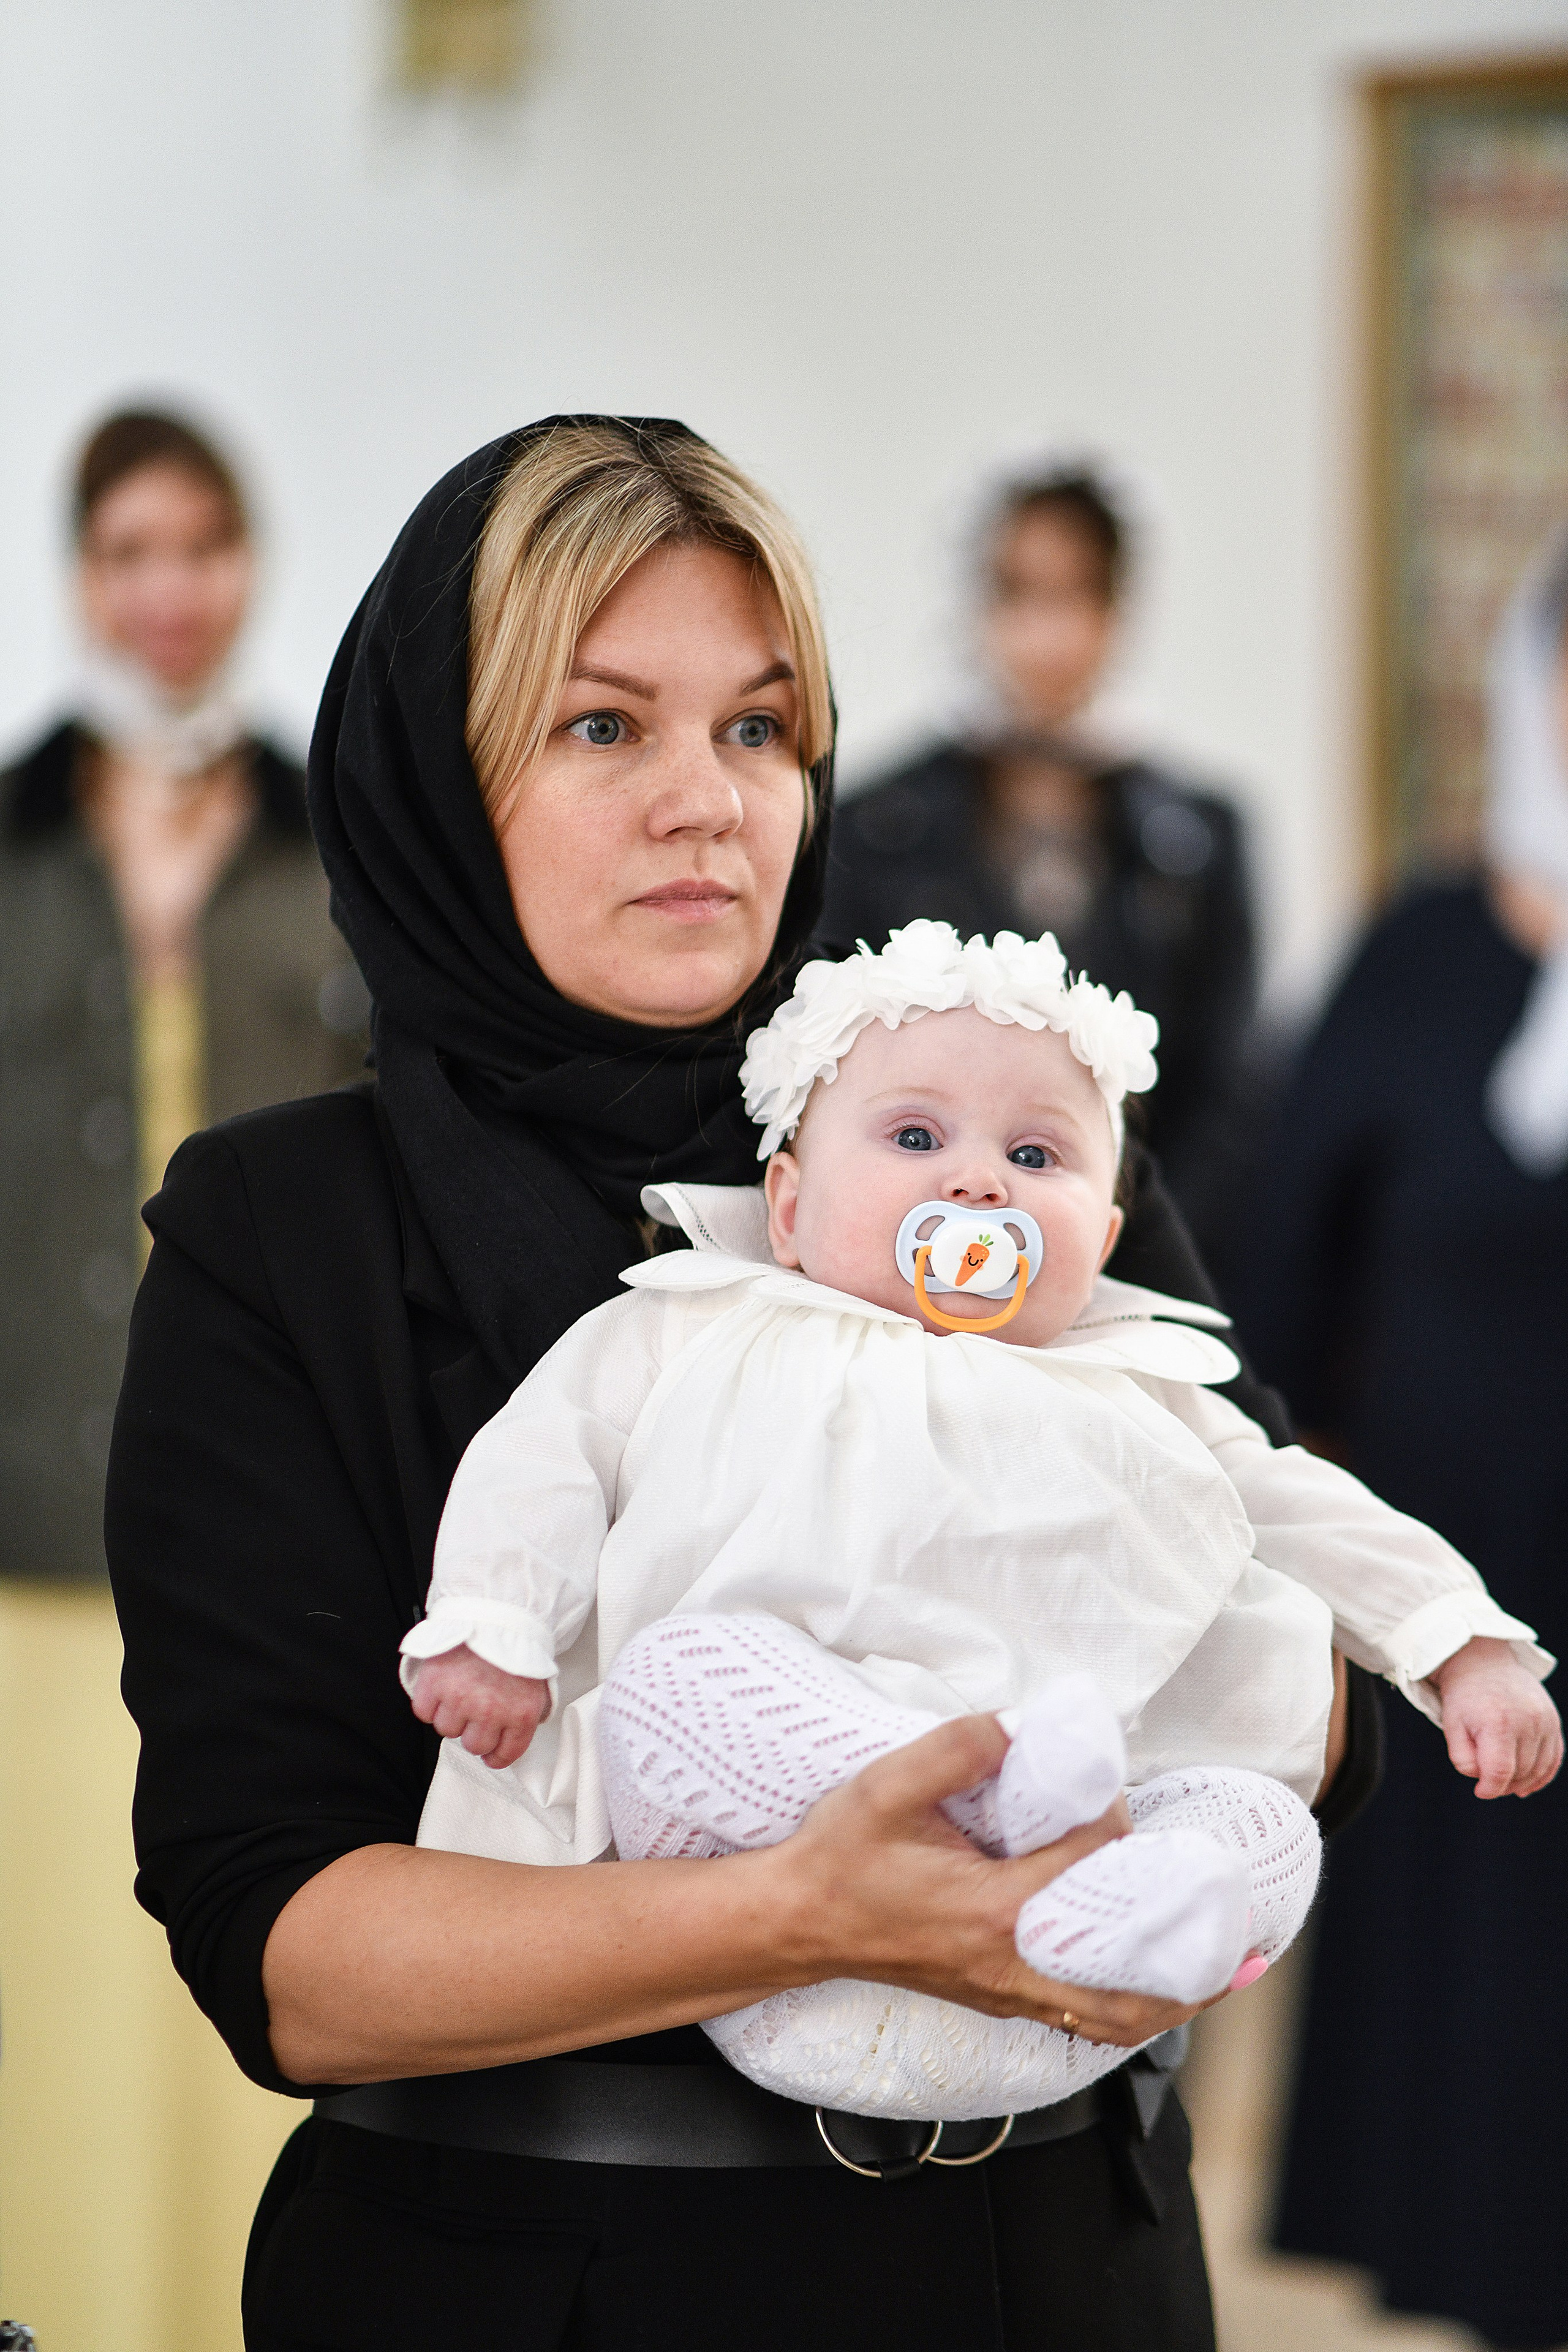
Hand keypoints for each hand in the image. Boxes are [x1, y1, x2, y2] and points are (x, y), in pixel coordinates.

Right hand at [409, 1645, 551, 1769]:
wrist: (494, 1612)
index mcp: (520, 1713)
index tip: (491, 1751)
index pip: (504, 1755)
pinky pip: (424, 1712)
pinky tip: (443, 1687)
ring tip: (460, 1692)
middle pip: (473, 1746)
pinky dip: (430, 1702)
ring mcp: (460, 1698)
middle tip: (476, 1711)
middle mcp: (489, 1711)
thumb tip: (506, 1743)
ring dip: (452, 1715)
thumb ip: (523, 1719)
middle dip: (475, 1731)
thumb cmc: (515, 1648)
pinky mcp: (435, 1684)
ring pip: (447, 1730)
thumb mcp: (536, 1687)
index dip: (496, 1755)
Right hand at [769, 1713, 1214, 2048]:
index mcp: (993, 1909)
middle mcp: (1010, 1962)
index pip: (1089, 1864)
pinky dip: (1125, 2011)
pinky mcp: (994, 1998)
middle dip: (1188, 1952)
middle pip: (1126, 1978)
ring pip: (1109, 2017)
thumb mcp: (885, 1787)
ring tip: (1223, 1973)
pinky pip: (1078, 2020)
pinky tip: (1150, 1991)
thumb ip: (953, 1749)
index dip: (1112, 1820)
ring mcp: (1004, 1991)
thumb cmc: (839, 1857)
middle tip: (1240, 1929)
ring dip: (1171, 1996)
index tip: (1106, 1786)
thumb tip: (1017, 1725)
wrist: (795, 1923)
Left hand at [1431, 1637, 1562, 1797]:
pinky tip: (1528, 1784)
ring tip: (1504, 1781)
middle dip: (1503, 1785)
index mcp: (1498, 1722)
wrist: (1484, 1662)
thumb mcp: (1451, 1726)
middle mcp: (1527, 1722)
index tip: (1480, 1791)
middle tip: (1488, 1782)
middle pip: (1521, 1773)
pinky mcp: (1554, 1720)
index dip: (1490, 1789)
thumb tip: (1483, 1780)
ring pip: (1539, 1769)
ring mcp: (1545, 1721)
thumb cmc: (1464, 1697)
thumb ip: (1463, 1759)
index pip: (1500, 1772)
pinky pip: (1555, 1758)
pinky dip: (1543, 1775)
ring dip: (1523, 1782)